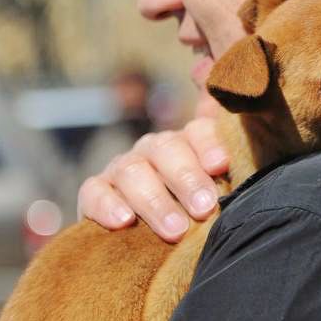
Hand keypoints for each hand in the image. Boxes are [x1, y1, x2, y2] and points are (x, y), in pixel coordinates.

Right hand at [78, 117, 229, 241]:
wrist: (159, 238)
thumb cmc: (196, 209)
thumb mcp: (219, 184)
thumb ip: (226, 151)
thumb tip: (221, 81)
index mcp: (187, 143)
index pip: (198, 131)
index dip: (208, 144)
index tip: (220, 165)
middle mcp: (154, 150)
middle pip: (166, 150)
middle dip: (186, 178)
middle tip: (204, 207)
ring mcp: (122, 169)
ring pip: (132, 171)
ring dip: (154, 200)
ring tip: (175, 229)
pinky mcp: (95, 193)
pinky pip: (93, 191)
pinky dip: (106, 204)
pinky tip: (123, 222)